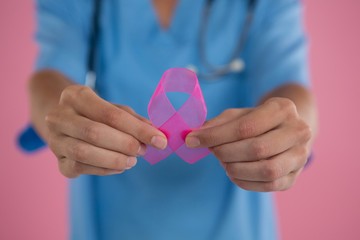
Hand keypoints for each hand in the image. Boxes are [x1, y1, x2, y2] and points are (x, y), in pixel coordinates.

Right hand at [45, 85, 166, 177]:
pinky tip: (119, 166)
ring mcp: (55, 140)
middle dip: (125, 144)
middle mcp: (58, 116)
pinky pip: (81, 168)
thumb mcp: (114, 109)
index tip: (160, 140)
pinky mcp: (59, 162)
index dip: (137, 129)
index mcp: (75, 96)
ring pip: (84, 153)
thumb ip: (134, 120)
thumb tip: (156, 134)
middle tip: (143, 150)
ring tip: (132, 160)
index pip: (110, 114)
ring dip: (114, 159)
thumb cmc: (96, 114)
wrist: (66, 122)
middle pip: (94, 132)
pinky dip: (105, 169)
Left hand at [185, 98, 311, 191]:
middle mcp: (298, 131)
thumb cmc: (258, 121)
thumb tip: (194, 136)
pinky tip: (234, 173)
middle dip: (226, 153)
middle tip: (213, 152)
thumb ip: (217, 124)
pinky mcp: (295, 176)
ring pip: (267, 170)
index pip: (246, 126)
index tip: (192, 140)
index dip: (216, 136)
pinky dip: (246, 182)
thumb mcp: (238, 115)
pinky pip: (270, 185)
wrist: (286, 130)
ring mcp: (300, 155)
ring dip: (237, 169)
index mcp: (283, 109)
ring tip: (225, 163)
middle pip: (257, 149)